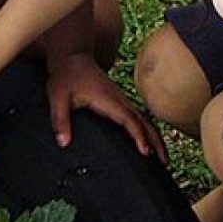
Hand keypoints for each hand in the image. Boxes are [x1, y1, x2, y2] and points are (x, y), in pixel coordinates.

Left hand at [45, 53, 165, 158]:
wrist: (73, 58)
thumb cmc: (66, 78)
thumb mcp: (57, 98)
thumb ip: (60, 120)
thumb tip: (63, 143)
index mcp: (108, 100)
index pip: (128, 119)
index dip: (138, 135)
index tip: (145, 152)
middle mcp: (119, 100)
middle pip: (145, 121)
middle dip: (157, 141)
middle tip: (165, 163)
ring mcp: (122, 100)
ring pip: (145, 119)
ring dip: (156, 137)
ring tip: (163, 159)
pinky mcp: (120, 102)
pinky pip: (139, 117)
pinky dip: (148, 130)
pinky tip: (150, 142)